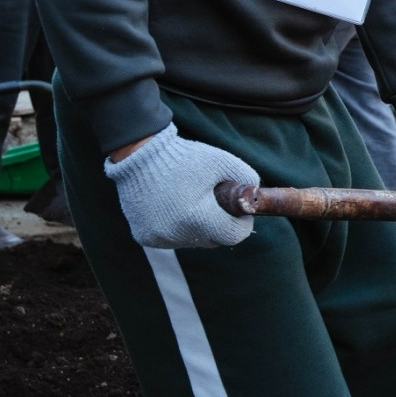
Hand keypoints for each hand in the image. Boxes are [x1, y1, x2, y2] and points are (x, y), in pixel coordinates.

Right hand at [104, 124, 258, 248]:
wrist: (139, 155)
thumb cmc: (185, 158)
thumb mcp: (223, 162)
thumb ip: (248, 178)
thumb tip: (256, 196)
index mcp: (198, 218)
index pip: (234, 236)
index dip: (241, 223)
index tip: (237, 209)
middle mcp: (176, 234)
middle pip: (213, 240)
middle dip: (220, 225)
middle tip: (214, 203)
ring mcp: (158, 238)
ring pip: (192, 241)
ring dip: (197, 227)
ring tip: (190, 201)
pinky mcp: (144, 237)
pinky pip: (171, 239)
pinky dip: (177, 228)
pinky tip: (172, 207)